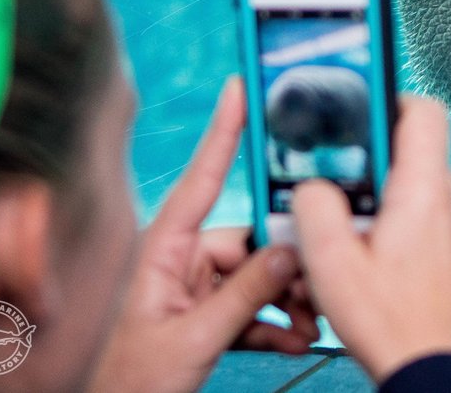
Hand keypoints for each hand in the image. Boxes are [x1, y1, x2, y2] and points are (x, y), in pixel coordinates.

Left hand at [90, 77, 318, 392]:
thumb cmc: (133, 383)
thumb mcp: (193, 338)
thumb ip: (244, 293)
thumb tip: (291, 252)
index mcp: (165, 250)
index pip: (202, 177)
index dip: (224, 129)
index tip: (241, 88)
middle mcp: (184, 260)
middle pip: (252, 238)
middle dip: (287, 260)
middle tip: (316, 278)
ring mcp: (198, 287)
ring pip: (260, 273)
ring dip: (287, 298)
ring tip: (308, 322)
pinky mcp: (210, 315)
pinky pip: (254, 305)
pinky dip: (276, 322)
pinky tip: (295, 336)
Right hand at [293, 94, 450, 383]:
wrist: (433, 370)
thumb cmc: (392, 325)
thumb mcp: (330, 263)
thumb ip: (315, 207)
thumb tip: (314, 185)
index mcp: (426, 191)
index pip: (424, 110)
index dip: (388, 97)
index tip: (355, 104)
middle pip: (411, 146)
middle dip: (368, 156)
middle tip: (335, 177)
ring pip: (413, 181)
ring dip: (378, 191)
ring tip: (345, 224)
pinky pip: (422, 210)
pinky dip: (392, 216)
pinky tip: (365, 248)